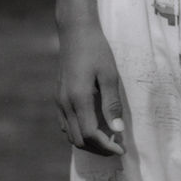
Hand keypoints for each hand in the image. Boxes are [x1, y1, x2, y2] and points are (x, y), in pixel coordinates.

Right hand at [55, 21, 124, 154]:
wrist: (75, 32)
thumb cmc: (96, 50)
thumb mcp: (109, 75)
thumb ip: (112, 104)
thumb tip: (117, 130)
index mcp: (78, 98)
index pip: (90, 134)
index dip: (106, 146)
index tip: (122, 149)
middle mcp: (65, 103)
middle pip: (79, 140)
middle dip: (99, 148)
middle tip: (117, 146)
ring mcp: (59, 101)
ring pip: (70, 135)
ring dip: (88, 143)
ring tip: (108, 139)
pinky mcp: (58, 97)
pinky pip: (65, 124)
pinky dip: (79, 133)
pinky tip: (93, 127)